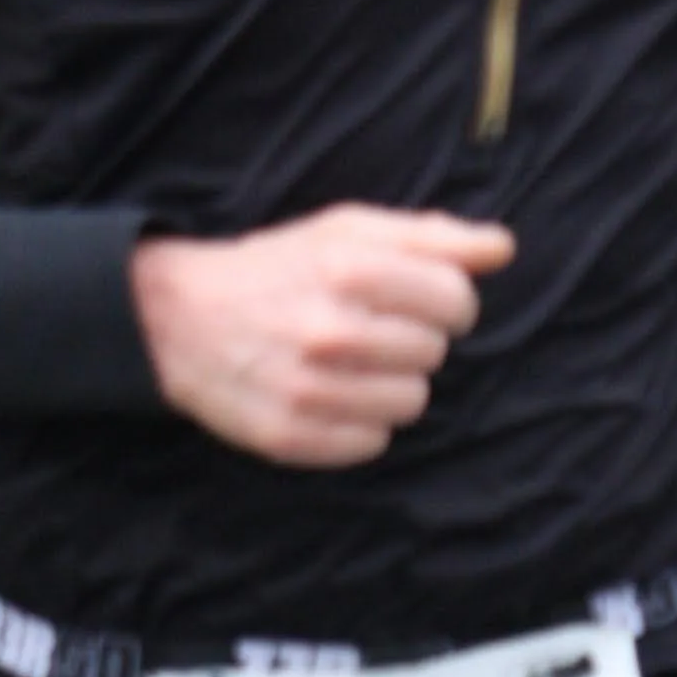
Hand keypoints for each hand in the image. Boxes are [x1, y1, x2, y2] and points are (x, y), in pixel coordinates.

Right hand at [130, 205, 515, 468]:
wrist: (174, 319)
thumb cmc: (273, 270)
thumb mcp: (343, 232)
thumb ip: (430, 236)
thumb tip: (501, 249)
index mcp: (348, 269)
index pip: (456, 303)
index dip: (445, 302)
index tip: (415, 302)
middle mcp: (329, 331)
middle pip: (434, 355)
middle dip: (411, 342)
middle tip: (367, 331)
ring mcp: (307, 390)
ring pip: (409, 405)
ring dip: (388, 386)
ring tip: (348, 366)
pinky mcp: (288, 436)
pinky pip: (371, 444)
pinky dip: (357, 425)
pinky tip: (328, 396)